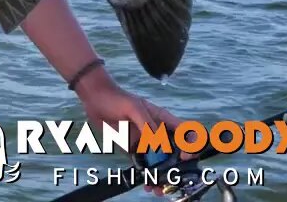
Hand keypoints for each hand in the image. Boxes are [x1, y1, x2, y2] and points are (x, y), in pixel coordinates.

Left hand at [72, 73, 199, 196]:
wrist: (95, 99)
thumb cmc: (117, 98)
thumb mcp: (134, 108)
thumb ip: (146, 125)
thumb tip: (159, 144)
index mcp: (162, 119)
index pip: (185, 132)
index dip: (191, 145)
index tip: (185, 156)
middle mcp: (156, 132)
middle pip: (174, 152)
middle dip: (177, 167)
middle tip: (173, 178)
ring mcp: (145, 141)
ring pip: (159, 161)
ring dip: (161, 175)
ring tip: (160, 187)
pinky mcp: (132, 149)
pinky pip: (142, 164)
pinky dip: (146, 175)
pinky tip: (147, 185)